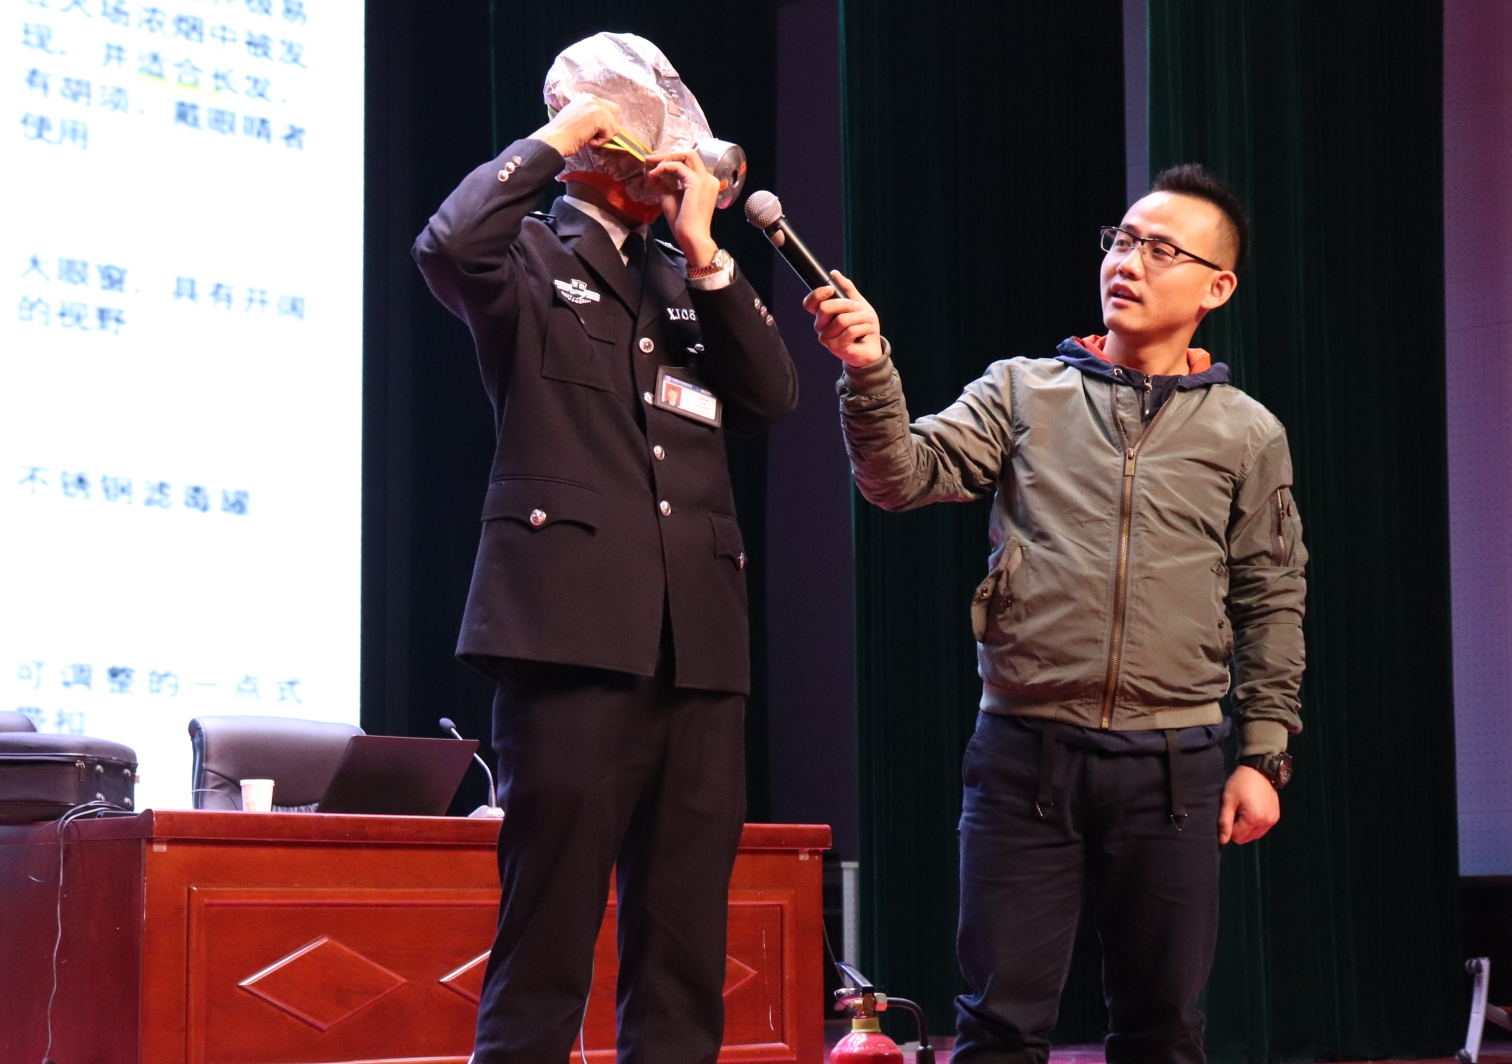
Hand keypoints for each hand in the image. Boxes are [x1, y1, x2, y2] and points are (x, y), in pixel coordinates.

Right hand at [531, 94, 621, 157]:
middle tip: (594, 135)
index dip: (605, 122)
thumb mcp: (577, 116)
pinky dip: (601, 142)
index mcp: (587, 97)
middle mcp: (592, 98)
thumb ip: (591, 115)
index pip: (609, 108)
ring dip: (604, 137)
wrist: (554, 139)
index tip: (592, 131)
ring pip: (615, 125)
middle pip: (616, 113)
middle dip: (610, 127)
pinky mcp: (598, 117)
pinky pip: (610, 134)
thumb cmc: (563, 133)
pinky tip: (588, 140)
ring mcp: (596, 106)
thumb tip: (606, 123)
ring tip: (588, 137)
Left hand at [643, 149, 719, 266]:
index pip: (689, 163)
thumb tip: (651, 172)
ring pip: (686, 155)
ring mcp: (705, 179)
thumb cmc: (683, 223)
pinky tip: (654, 174)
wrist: (691, 237)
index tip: (653, 163)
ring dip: (666, 157)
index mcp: (706, 183)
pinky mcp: (696, 182)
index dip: (670, 160)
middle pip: (689, 154)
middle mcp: (708, 178)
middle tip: (650, 159)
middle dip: (668, 154)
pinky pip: (677, 166)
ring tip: (650, 164)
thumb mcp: (670, 198)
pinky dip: (664, 167)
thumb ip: (664, 184)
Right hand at [803, 271, 884, 366]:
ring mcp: (826, 339)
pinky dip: (865, 327)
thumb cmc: (863, 326)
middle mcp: (820, 327)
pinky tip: (869, 330)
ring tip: (868, 320)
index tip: (832, 289)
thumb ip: (846, 289)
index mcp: (822, 315)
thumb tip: (834, 273)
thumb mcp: (857, 303)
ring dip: (861, 317)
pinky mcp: (836, 348)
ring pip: (842, 320)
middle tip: (859, 308)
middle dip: (847, 304)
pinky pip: (851, 331)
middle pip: (826, 308)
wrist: (872, 347)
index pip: (809, 303)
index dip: (818, 294)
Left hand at [1218, 765, 1280, 844]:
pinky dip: (1255, 824)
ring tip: (1244, 809)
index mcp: (1253, 819)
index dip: (1229, 827)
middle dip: (1238, 828)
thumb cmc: (1241, 783)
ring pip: (1254, 835)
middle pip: (1246, 838)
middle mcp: (1266, 822)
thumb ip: (1224, 822)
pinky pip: (1262, 828)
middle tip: (1236, 810)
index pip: (1236, 837)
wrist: (1259, 770)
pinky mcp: (1275, 817)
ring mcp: (1272, 820)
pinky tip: (1251, 810)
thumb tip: (1222, 841)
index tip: (1229, 813)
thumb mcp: (1228, 801)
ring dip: (1246, 827)